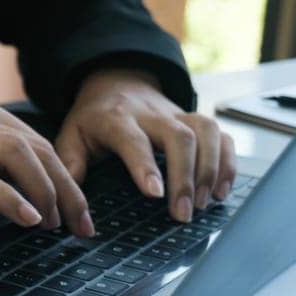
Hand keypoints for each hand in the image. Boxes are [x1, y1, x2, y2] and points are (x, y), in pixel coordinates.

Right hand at [0, 95, 93, 233]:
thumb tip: (38, 191)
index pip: (39, 144)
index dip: (66, 180)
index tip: (80, 216)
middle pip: (37, 149)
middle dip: (66, 191)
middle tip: (80, 228)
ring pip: (18, 156)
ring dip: (45, 193)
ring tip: (54, 226)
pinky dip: (9, 199)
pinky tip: (26, 220)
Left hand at [54, 68, 236, 222]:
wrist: (115, 82)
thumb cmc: (93, 118)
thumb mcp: (71, 136)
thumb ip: (70, 164)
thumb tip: (68, 201)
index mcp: (116, 119)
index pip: (134, 141)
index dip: (146, 167)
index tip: (156, 194)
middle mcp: (152, 114)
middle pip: (179, 137)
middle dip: (186, 176)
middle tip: (184, 213)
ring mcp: (178, 115)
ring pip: (206, 132)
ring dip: (211, 169)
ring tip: (204, 203)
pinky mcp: (196, 120)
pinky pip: (222, 135)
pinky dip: (227, 162)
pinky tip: (221, 191)